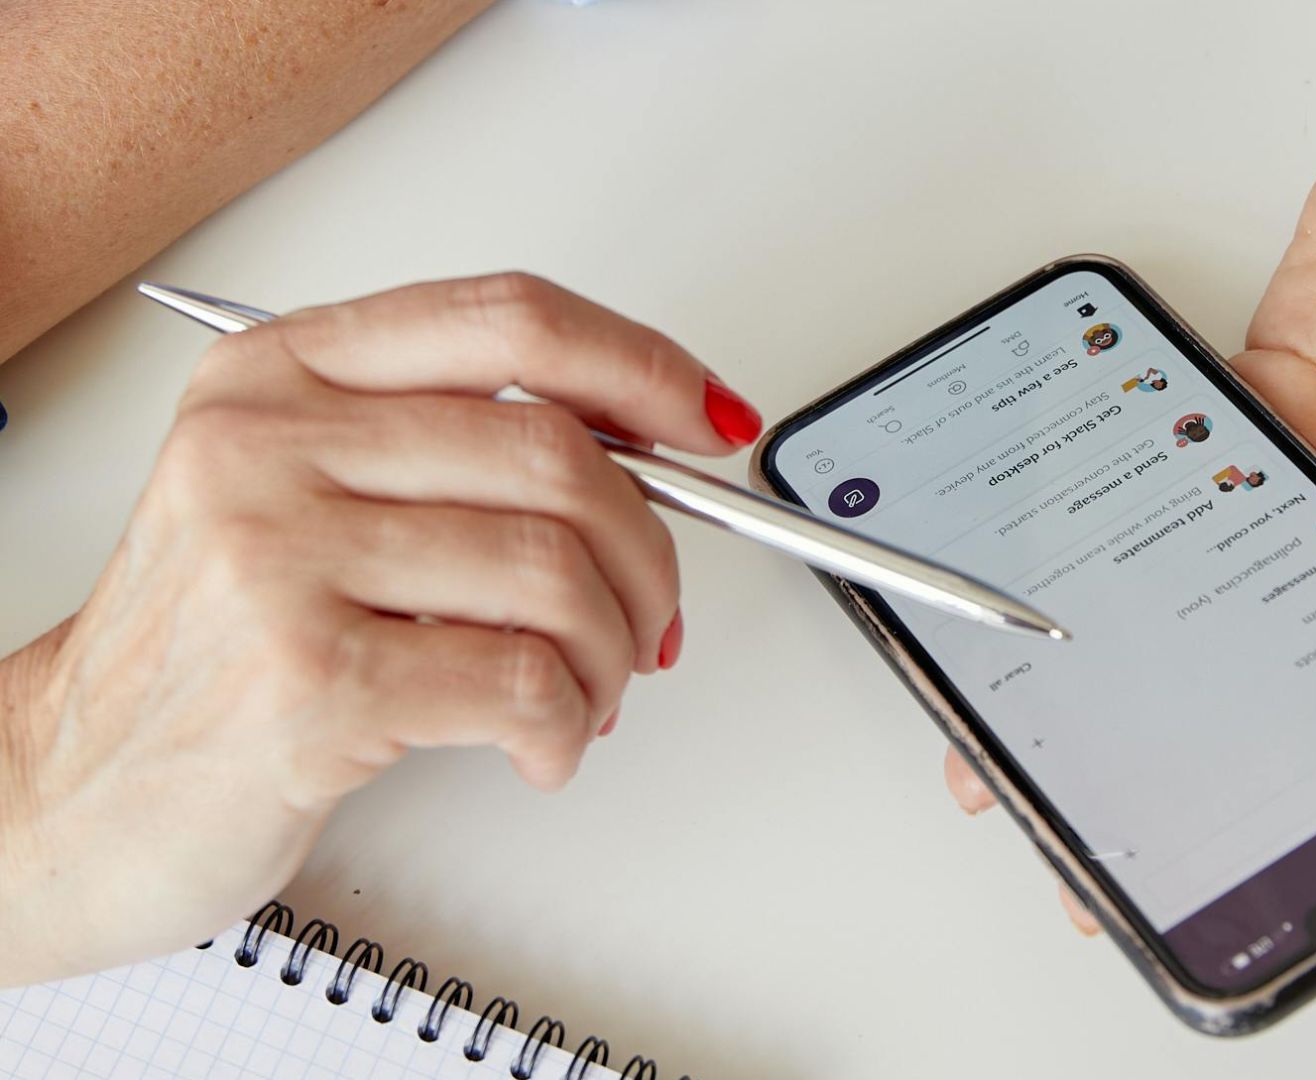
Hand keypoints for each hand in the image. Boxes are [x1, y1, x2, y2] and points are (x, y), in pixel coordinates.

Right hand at [0, 274, 762, 984]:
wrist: (67, 789)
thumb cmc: (208, 650)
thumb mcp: (298, 500)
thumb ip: (444, 450)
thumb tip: (643, 450)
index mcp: (278, 375)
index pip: (511, 319)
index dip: (641, 366)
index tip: (708, 421)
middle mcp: (268, 447)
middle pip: (558, 454)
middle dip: (649, 550)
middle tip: (648, 614)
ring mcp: (280, 561)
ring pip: (557, 573)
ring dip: (613, 653)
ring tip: (588, 693)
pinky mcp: (308, 684)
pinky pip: (524, 683)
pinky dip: (570, 727)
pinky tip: (543, 746)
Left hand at [942, 0, 1315, 932]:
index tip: (1304, 836)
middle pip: (1307, 652)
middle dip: (1220, 740)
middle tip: (1122, 822)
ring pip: (1233, 581)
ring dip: (1151, 648)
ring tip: (1053, 717)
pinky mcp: (1280, 390)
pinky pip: (1199, 473)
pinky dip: (1137, 523)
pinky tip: (1074, 570)